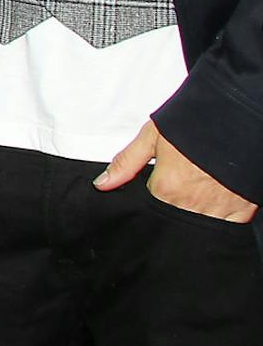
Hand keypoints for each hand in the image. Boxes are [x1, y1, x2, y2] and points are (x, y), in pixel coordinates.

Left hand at [96, 120, 257, 221]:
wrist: (239, 118)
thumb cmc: (196, 123)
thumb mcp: (154, 135)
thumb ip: (127, 162)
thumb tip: (102, 183)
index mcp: (168, 187)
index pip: (150, 206)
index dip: (150, 195)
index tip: (158, 185)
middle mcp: (192, 203)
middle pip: (172, 218)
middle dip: (170, 206)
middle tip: (179, 185)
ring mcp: (219, 210)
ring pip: (197, 226)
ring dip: (192, 213)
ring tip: (196, 191)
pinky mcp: (242, 211)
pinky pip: (226, 227)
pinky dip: (219, 219)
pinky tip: (214, 202)